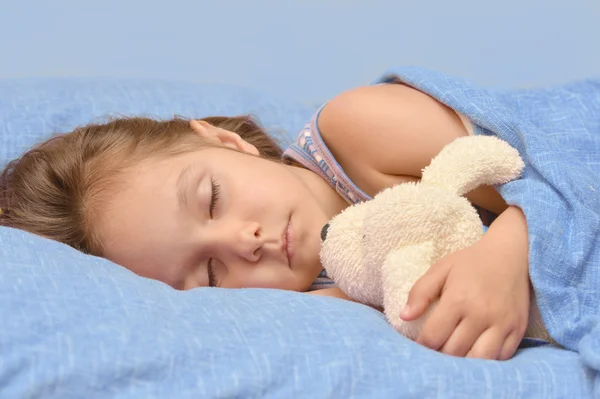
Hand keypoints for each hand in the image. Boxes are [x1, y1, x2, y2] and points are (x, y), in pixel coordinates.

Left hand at [400, 207, 530, 359]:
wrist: (511, 253)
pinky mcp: (518, 330)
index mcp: (458, 299)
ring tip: (453, 357)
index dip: (422, 346)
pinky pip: (501, 357)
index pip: (433, 337)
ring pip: (478, 360)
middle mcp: (481, 315)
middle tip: (434, 353)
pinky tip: (475, 353)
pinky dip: (486, 361)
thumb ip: (420, 292)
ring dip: (463, 364)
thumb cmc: (471, 262)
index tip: (419, 346)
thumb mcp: (441, 269)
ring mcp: (502, 324)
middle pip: (454, 352)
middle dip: (440, 357)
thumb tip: (404, 316)